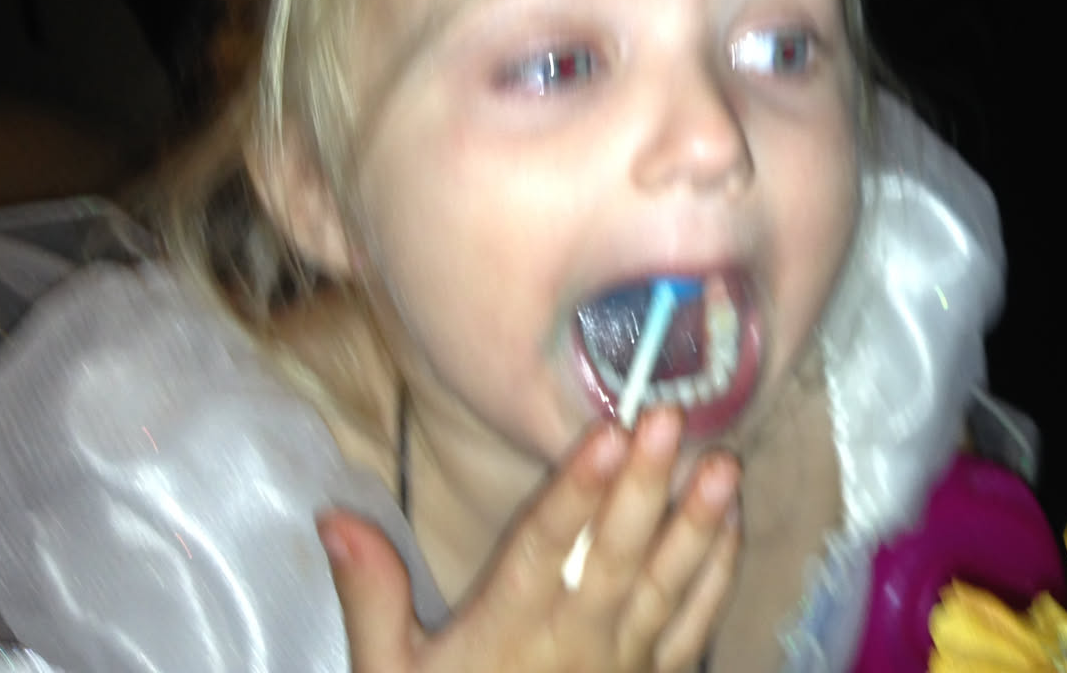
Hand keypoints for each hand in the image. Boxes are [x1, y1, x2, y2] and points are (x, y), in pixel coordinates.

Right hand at [318, 409, 741, 672]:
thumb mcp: (387, 672)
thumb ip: (370, 593)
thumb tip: (333, 515)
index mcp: (504, 630)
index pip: (541, 551)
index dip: (574, 493)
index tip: (605, 433)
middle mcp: (571, 642)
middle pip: (613, 558)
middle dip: (643, 488)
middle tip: (670, 419)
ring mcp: (621, 662)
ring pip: (665, 587)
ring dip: (696, 526)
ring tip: (723, 465)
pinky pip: (694, 625)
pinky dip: (717, 573)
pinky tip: (733, 519)